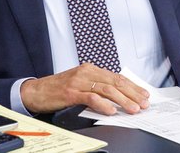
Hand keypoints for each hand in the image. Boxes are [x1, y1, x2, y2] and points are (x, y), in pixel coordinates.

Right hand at [20, 63, 148, 115]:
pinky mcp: (70, 93)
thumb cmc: (57, 89)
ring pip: (105, 89)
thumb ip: (96, 87)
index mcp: (89, 69)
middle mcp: (85, 73)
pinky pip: (90, 97)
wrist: (35, 91)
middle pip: (114, 82)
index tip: (144, 94)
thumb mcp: (79, 84)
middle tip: (144, 103)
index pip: (115, 77)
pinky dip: (102, 104)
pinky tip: (111, 110)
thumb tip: (118, 97)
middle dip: (132, 93)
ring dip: (122, 100)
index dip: (132, 86)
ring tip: (133, 108)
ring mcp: (77, 82)